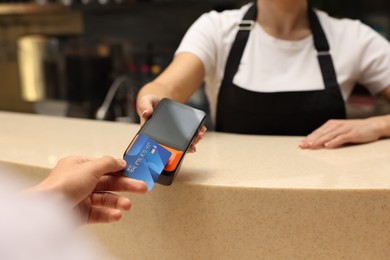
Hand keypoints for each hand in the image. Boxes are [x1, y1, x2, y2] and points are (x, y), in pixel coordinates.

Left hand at [30, 156, 146, 223]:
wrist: (47, 211)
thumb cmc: (61, 186)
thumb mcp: (90, 167)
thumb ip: (108, 163)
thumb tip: (120, 161)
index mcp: (79, 166)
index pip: (105, 166)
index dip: (121, 169)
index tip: (135, 171)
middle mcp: (80, 181)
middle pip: (109, 182)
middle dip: (126, 185)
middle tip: (141, 187)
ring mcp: (81, 198)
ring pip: (105, 198)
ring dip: (118, 201)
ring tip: (127, 205)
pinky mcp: (81, 214)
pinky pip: (99, 213)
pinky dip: (109, 214)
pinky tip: (117, 214)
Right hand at [136, 94, 206, 152]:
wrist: (156, 101)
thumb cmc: (149, 103)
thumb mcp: (145, 102)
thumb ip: (145, 106)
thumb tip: (146, 113)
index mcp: (152, 134)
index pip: (161, 146)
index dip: (170, 151)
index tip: (178, 151)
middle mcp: (163, 137)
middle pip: (175, 147)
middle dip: (185, 147)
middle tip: (193, 146)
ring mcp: (172, 134)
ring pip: (183, 142)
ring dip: (193, 141)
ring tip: (200, 134)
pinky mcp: (179, 130)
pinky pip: (187, 134)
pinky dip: (195, 134)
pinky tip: (201, 130)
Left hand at [299, 117, 386, 148]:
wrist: (372, 125)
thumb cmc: (353, 130)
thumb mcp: (339, 131)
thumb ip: (329, 135)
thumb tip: (316, 142)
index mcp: (331, 124)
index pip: (317, 132)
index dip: (309, 138)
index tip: (300, 144)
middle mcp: (336, 125)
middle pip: (321, 134)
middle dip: (311, 140)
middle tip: (302, 146)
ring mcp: (344, 129)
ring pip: (329, 136)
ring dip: (319, 141)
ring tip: (311, 146)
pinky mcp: (352, 134)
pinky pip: (341, 138)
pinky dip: (334, 142)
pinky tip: (327, 146)